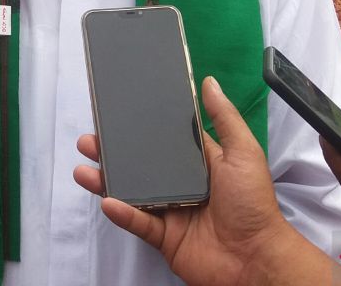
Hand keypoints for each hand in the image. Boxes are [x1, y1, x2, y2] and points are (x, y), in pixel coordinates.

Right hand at [73, 76, 340, 285]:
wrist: (256, 258)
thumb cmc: (254, 204)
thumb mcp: (243, 152)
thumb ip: (224, 117)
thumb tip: (210, 82)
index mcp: (197, 162)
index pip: (163, 140)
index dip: (140, 127)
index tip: (116, 112)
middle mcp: (180, 184)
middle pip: (139, 165)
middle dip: (112, 153)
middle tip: (89, 140)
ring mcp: (170, 211)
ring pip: (131, 192)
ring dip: (106, 181)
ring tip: (84, 170)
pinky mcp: (164, 237)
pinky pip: (137, 222)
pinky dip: (121, 213)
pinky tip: (107, 201)